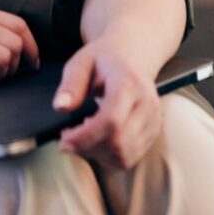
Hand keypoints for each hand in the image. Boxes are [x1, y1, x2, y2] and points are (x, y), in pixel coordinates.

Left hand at [52, 38, 161, 170]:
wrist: (133, 56)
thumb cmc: (104, 59)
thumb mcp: (82, 62)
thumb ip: (71, 84)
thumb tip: (60, 107)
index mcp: (128, 83)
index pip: (111, 120)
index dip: (85, 137)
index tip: (64, 139)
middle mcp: (146, 105)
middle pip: (118, 143)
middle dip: (87, 148)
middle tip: (67, 138)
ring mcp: (153, 121)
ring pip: (124, 156)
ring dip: (97, 154)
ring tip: (82, 136)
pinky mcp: (153, 133)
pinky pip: (129, 158)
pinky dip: (108, 156)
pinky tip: (97, 139)